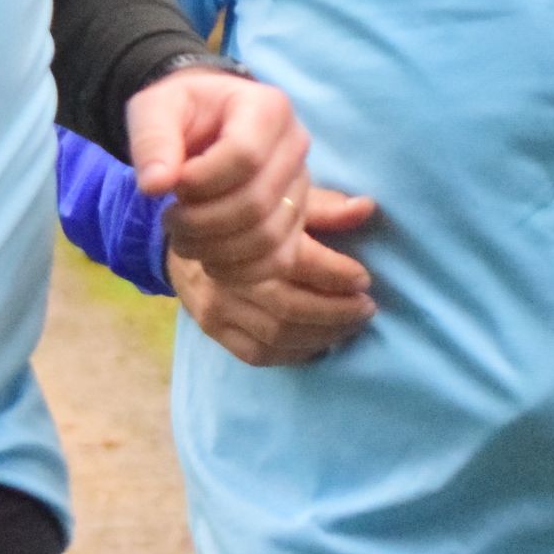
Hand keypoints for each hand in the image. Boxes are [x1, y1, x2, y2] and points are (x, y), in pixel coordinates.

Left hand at [127, 67, 312, 284]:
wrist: (202, 127)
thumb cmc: (182, 113)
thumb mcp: (155, 109)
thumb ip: (152, 140)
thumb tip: (154, 185)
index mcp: (268, 108)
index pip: (245, 156)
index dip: (201, 182)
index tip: (171, 185)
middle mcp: (296, 145)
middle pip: (257, 202)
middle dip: (202, 222)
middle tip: (169, 219)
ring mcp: (301, 186)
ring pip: (268, 237)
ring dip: (215, 250)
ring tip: (183, 238)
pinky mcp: (297, 221)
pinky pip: (279, 261)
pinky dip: (239, 272)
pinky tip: (208, 260)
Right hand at [169, 188, 379, 365]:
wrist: (186, 227)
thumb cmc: (247, 211)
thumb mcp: (283, 197)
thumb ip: (324, 207)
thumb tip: (366, 208)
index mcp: (250, 236)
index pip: (301, 264)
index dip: (338, 275)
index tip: (365, 279)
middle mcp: (230, 274)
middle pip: (290, 307)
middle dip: (337, 313)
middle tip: (366, 309)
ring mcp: (217, 305)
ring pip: (276, 335)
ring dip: (321, 336)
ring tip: (350, 327)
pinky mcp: (210, 327)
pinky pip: (255, 354)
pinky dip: (293, 355)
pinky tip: (318, 346)